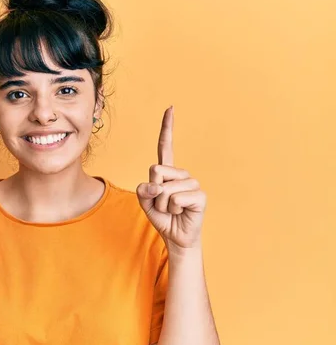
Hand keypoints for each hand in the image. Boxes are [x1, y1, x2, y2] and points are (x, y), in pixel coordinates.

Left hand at [136, 106, 206, 252]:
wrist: (176, 237)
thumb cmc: (162, 217)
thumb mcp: (145, 202)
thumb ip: (144, 190)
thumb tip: (158, 186)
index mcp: (167, 172)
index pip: (166, 147)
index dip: (167, 127)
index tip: (170, 108)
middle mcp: (181, 174)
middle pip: (155, 171)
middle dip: (153, 193)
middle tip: (163, 205)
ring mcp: (192, 183)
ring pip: (164, 189)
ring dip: (162, 205)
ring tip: (172, 211)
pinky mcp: (200, 196)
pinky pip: (175, 199)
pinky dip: (173, 210)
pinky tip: (181, 213)